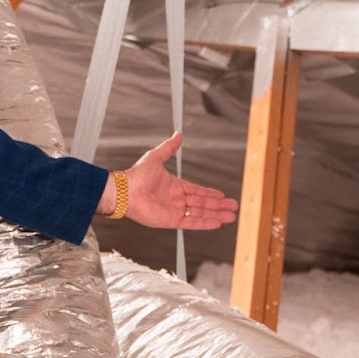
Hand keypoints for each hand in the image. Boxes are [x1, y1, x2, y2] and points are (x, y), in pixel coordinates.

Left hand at [108, 132, 238, 229]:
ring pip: (201, 213)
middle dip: (219, 205)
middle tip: (233, 207)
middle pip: (203, 203)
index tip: (223, 195)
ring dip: (216, 215)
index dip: (211, 193)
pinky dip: (205, 223)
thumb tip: (179, 133)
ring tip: (231, 217)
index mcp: (174, 186)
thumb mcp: (156, 157)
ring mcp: (175, 211)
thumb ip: (169, 147)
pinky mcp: (171, 221)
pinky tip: (217, 223)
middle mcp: (176, 200)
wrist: (124, 191)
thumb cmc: (136, 175)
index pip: (197, 191)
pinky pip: (191, 223)